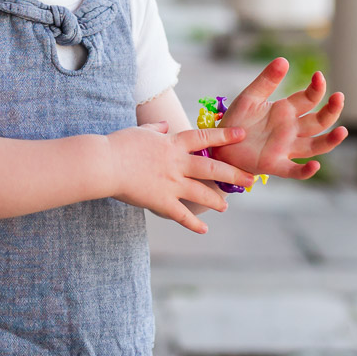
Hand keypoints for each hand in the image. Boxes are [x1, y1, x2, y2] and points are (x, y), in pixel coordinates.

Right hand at [105, 122, 257, 233]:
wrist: (105, 163)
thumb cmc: (119, 144)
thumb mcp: (140, 131)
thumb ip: (156, 129)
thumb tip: (165, 125)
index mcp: (173, 143)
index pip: (204, 137)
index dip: (225, 136)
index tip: (241, 134)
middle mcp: (177, 163)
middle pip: (212, 168)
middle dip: (234, 174)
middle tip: (251, 179)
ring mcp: (171, 183)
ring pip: (202, 193)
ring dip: (216, 200)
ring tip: (226, 206)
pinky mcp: (161, 201)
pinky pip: (182, 215)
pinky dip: (193, 224)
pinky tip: (204, 230)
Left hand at [213, 60, 347, 179]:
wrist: (220, 143)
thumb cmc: (237, 120)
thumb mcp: (250, 96)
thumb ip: (266, 80)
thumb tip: (284, 60)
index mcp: (286, 111)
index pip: (309, 99)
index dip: (317, 88)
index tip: (318, 76)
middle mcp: (291, 130)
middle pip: (319, 121)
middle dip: (331, 110)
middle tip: (339, 97)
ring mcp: (285, 148)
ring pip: (315, 146)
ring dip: (330, 140)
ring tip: (342, 131)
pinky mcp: (274, 165)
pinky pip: (294, 170)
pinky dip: (306, 171)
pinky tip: (315, 165)